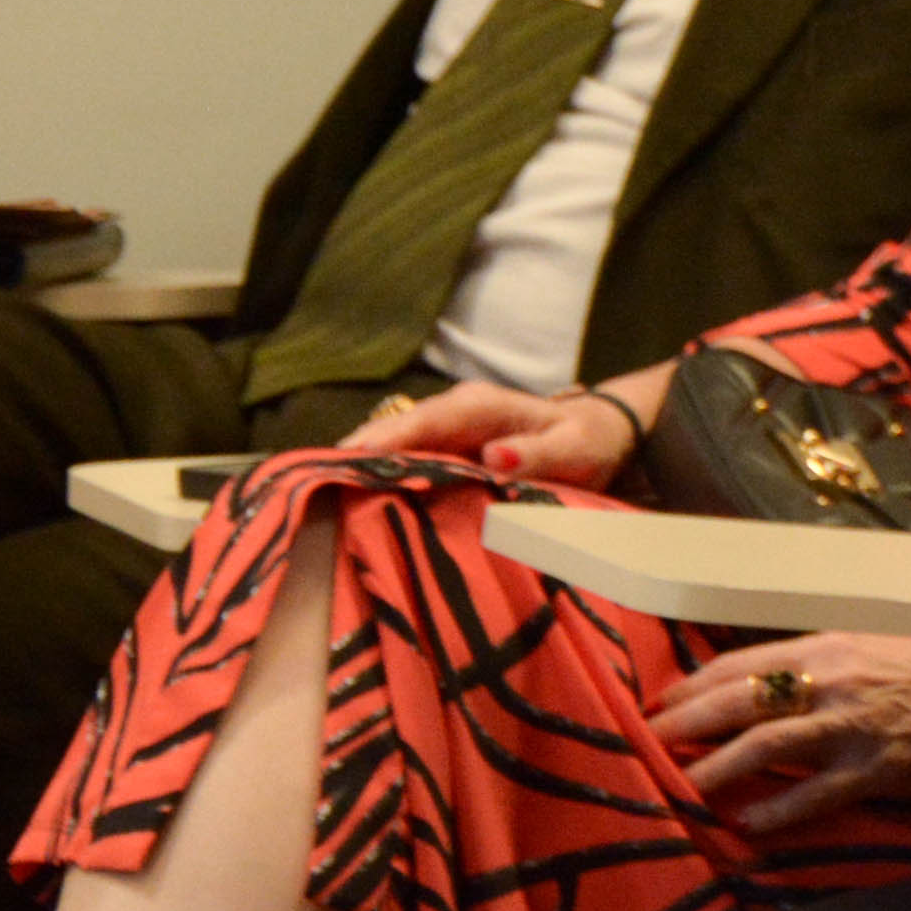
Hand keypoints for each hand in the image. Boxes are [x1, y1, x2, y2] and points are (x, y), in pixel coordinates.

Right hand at [338, 378, 634, 481]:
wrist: (602, 434)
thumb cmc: (588, 441)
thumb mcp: (573, 449)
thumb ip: (537, 454)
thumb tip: (495, 457)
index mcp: (481, 407)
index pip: (424, 421)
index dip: (384, 440)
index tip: (345, 460)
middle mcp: (455, 414)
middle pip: (394, 434)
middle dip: (354, 457)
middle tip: (308, 487)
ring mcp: (447, 432)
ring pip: (394, 449)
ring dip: (359, 470)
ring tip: (316, 498)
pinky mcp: (445, 452)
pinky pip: (405, 463)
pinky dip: (380, 479)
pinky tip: (351, 503)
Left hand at [652, 632, 910, 830]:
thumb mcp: (867, 653)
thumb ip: (814, 668)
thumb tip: (755, 691)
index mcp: (827, 648)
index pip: (740, 665)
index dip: (691, 686)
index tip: (658, 703)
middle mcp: (833, 681)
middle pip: (740, 701)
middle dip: (685, 723)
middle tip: (649, 742)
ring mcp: (853, 726)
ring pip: (766, 744)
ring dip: (716, 765)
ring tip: (684, 783)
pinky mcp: (875, 767)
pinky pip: (814, 794)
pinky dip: (775, 810)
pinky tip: (747, 823)